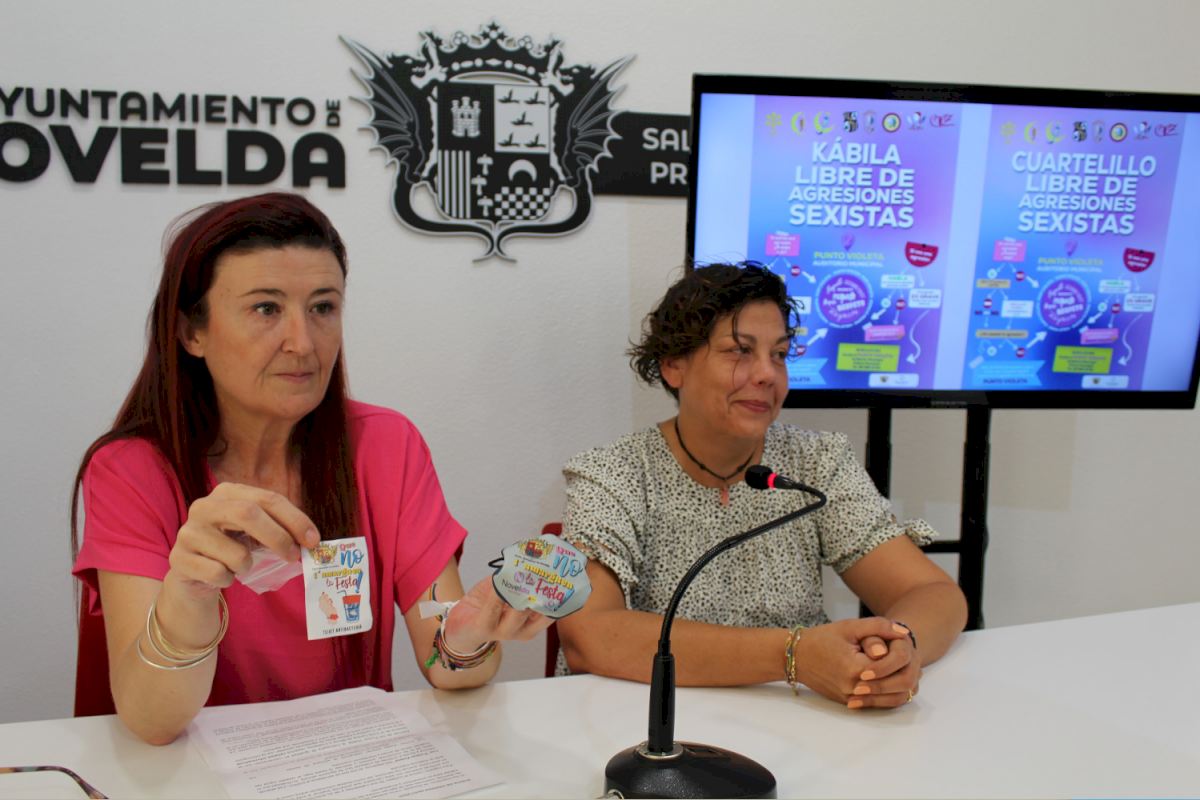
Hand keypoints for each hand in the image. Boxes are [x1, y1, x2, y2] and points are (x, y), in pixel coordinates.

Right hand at [167, 483, 318, 599]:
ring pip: (236, 553)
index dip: (294, 519)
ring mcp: (188, 532)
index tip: (313, 540)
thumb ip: (280, 530)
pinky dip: (228, 580)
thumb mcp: (255, 533)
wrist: (193, 576)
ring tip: (239, 566)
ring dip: (247, 566)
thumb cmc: (232, 549)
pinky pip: (218, 574)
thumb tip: (312, 542)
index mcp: (228, 492)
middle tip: (294, 556)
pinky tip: (220, 576)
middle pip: (249, 514)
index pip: (268, 499)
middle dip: (278, 537)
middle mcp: (204, 506)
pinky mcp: (178, 559)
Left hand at [442, 577, 553, 652]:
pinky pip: (493, 606)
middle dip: (542, 588)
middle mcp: (522, 631)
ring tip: (522, 570)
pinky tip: (499, 579)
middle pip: (539, 611)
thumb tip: (532, 555)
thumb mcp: (509, 595)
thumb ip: (521, 581)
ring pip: (519, 610)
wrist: (462, 628)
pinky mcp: (485, 628)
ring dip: (520, 588)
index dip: (560, 593)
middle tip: (545, 567)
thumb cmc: (489, 607)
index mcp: (533, 624)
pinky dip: (498, 591)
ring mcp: (504, 632)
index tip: (563, 573)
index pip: (553, 611)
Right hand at [792, 617, 912, 708]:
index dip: (898, 653)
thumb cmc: (822, 638)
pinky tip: (891, 680)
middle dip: (902, 670)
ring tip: (904, 670)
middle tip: (911, 659)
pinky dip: (886, 693)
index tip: (899, 643)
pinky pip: (875, 702)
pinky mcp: (847, 703)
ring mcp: (850, 698)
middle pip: (893, 684)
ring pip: (888, 699)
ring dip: (899, 685)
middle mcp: (854, 688)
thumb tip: (904, 632)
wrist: (796, 656)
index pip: (891, 664)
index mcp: (856, 668)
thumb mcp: (850, 627)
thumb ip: (879, 627)